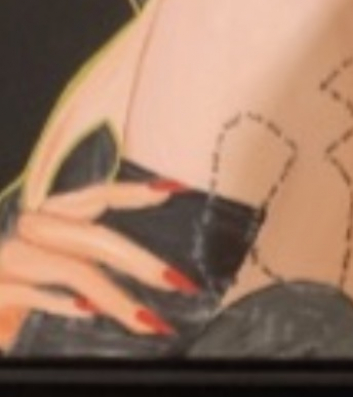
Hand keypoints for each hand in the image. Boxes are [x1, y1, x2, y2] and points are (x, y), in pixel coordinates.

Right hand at [0, 179, 200, 348]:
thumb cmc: (25, 287)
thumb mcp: (63, 265)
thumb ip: (95, 255)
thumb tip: (158, 269)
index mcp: (51, 216)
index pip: (96, 196)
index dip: (132, 192)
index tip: (170, 189)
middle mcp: (30, 228)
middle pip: (94, 238)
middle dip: (141, 262)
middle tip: (178, 282)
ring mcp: (9, 256)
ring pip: (74, 271)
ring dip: (115, 298)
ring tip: (148, 321)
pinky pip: (33, 293)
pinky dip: (62, 304)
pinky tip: (87, 313)